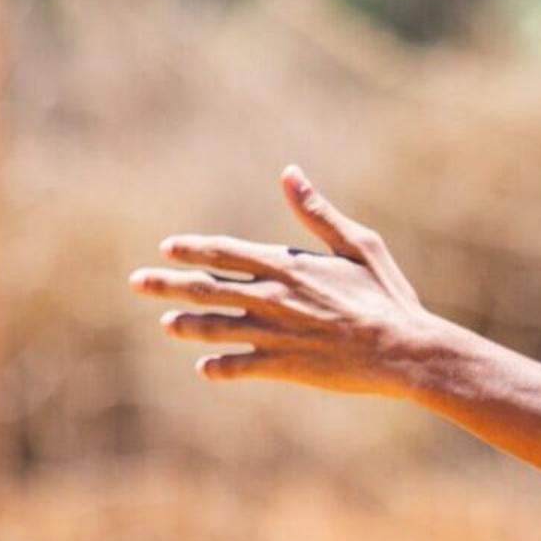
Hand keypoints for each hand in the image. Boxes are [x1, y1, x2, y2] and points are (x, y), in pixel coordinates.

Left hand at [128, 167, 456, 395]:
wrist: (404, 350)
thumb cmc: (387, 296)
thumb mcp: (359, 244)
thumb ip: (316, 213)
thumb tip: (289, 173)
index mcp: (287, 266)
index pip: (224, 253)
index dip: (192, 250)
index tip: (168, 249)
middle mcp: (272, 298)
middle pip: (206, 288)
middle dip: (167, 284)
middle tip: (137, 283)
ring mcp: (274, 334)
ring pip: (214, 328)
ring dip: (186, 324)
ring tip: (167, 323)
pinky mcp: (283, 367)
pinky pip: (238, 367)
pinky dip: (218, 367)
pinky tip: (205, 367)